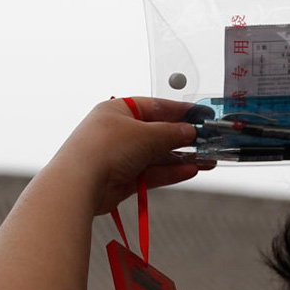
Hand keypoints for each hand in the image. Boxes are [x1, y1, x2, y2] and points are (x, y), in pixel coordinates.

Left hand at [50, 97, 211, 215]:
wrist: (79, 183)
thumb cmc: (105, 148)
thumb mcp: (147, 134)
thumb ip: (172, 133)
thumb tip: (189, 132)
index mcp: (118, 111)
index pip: (155, 107)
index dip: (180, 111)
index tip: (202, 116)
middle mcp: (118, 132)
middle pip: (158, 133)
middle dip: (184, 138)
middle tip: (209, 142)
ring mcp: (119, 157)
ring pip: (157, 156)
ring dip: (182, 158)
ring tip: (208, 160)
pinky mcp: (122, 179)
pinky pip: (152, 173)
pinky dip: (171, 172)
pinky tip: (191, 170)